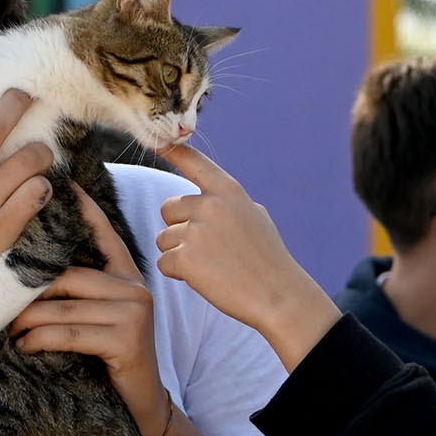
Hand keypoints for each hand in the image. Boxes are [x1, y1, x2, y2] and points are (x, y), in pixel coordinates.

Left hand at [12, 186, 168, 435]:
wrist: (139, 410)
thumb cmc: (107, 365)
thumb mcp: (93, 323)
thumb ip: (74, 296)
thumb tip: (26, 274)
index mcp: (127, 277)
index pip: (104, 235)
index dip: (84, 209)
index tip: (62, 182)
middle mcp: (135, 288)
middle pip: (68, 275)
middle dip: (27, 292)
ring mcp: (135, 312)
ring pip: (63, 306)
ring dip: (26, 323)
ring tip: (5, 334)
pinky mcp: (129, 339)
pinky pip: (70, 332)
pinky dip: (40, 341)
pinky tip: (24, 350)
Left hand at [155, 145, 341, 370]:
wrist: (278, 295)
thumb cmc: (268, 259)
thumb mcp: (255, 217)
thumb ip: (227, 203)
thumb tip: (205, 197)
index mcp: (229, 192)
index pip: (195, 163)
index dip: (174, 151)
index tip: (158, 140)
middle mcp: (210, 206)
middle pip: (168, 209)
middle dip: (179, 227)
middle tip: (206, 248)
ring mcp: (197, 232)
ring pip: (164, 238)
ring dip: (179, 253)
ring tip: (211, 266)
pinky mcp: (186, 258)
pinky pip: (165, 262)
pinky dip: (178, 273)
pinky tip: (205, 279)